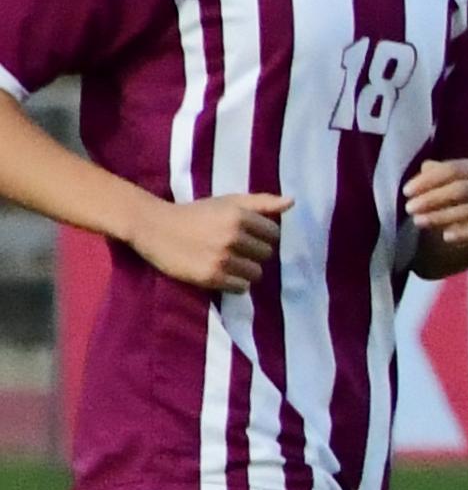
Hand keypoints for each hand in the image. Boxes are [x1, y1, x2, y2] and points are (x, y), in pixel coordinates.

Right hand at [133, 191, 284, 294]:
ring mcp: (221, 258)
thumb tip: (292, 201)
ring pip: (256, 273)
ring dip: (246, 270)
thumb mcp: (228, 202)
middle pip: (267, 254)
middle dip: (254, 253)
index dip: (263, 235)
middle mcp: (233, 237)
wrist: (153, 227)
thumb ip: (261, 202)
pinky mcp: (210, 277)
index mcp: (239, 216)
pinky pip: (240, 287)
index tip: (247, 235)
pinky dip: (234, 283)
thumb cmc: (195, 213)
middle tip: (235, 249)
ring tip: (228, 262)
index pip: (274, 233)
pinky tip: (221, 273)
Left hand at [399, 154, 467, 275]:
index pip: (454, 169)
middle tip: (410, 208)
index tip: (407, 191)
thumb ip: (433, 175)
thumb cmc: (449, 203)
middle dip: (433, 198)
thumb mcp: (437, 186)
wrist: (466, 235)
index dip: (429, 180)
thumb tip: (427, 168)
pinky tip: (446, 237)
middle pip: (463, 189)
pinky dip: (464, 234)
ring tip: (419, 222)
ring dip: (441, 216)